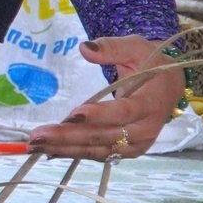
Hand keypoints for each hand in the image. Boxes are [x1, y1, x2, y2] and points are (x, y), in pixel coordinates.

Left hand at [26, 35, 182, 161]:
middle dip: (69, 136)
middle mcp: (146, 128)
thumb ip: (111, 48)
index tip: (73, 114)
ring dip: (65, 149)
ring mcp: (137, 144)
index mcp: (152, 103)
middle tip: (37, 136)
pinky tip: (49, 150)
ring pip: (98, 149)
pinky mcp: (126, 150)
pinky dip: (73, 153)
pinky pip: (99, 154)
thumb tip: (84, 48)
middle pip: (105, 135)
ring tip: (35, 145)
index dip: (100, 115)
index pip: (125, 112)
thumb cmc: (151, 64)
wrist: (168, 86)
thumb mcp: (136, 48)